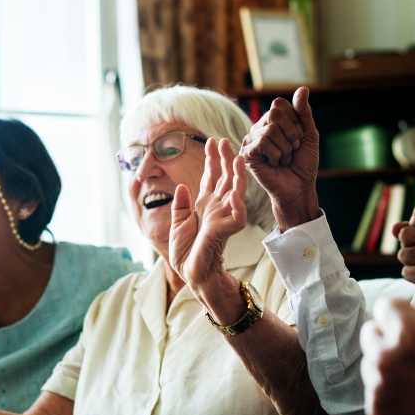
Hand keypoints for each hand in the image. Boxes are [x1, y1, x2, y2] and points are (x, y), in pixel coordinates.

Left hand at [169, 139, 246, 314]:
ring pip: (235, 191)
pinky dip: (238, 202)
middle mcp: (216, 208)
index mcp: (204, 205)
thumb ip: (180, 206)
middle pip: (224, 178)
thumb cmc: (185, 253)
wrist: (191, 274)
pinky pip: (237, 214)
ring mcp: (224, 217)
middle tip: (224, 140)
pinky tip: (237, 189)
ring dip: (237, 174)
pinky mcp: (228, 230)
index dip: (211, 160)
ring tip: (236, 157)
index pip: (210, 177)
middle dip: (224, 159)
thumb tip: (182, 186)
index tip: (211, 142)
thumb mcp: (177, 225)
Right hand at [240, 87, 319, 230]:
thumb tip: (302, 88)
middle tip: (293, 150)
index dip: (295, 121)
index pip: (280, 104)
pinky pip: (263, 142)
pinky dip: (276, 155)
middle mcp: (259, 127)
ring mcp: (251, 139)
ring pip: (271, 129)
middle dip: (292, 134)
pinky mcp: (247, 153)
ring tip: (284, 159)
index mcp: (273, 121)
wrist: (299, 187)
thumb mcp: (309, 134)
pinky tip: (275, 164)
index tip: (300, 139)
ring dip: (285, 148)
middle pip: (274, 113)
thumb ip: (304, 112)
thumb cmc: (303, 163)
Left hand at [360, 298, 414, 414]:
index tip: (409, 326)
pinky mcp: (377, 409)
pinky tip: (412, 395)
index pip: (381, 307)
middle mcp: (385, 356)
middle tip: (410, 351)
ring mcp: (379, 385)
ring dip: (385, 365)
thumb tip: (400, 310)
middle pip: (369, 332)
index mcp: (404, 330)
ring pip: (369, 362)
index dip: (398, 314)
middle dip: (386, 336)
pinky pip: (373, 390)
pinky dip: (388, 391)